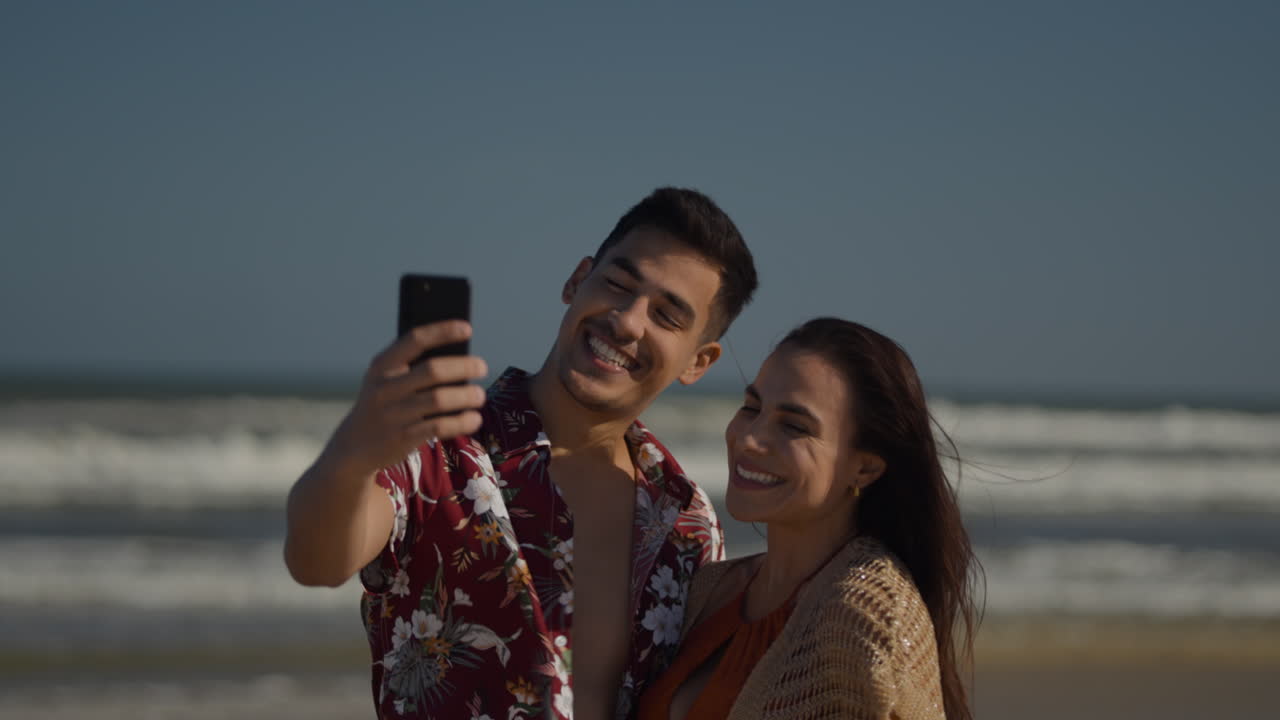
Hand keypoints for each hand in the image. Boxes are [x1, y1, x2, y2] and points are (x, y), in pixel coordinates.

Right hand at [324, 320, 487, 474]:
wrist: (354, 445)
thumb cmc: (383, 404)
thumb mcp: (386, 381)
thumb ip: (413, 367)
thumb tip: (461, 357)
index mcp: (382, 366)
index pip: (414, 340)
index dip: (442, 331)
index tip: (467, 328)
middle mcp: (384, 388)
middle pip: (432, 371)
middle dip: (463, 367)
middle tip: (482, 367)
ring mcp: (392, 414)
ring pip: (438, 400)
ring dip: (465, 396)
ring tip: (480, 396)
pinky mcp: (401, 438)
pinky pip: (439, 427)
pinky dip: (461, 422)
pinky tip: (473, 419)